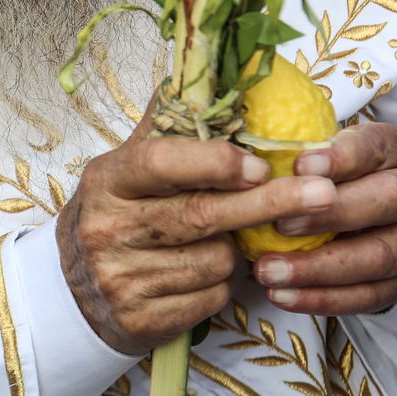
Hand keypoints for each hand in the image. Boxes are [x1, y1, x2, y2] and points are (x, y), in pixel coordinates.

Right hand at [56, 135, 338, 353]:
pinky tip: (201, 272)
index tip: (261, 164)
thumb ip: (170, 126)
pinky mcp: (139, 321)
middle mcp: (107, 228)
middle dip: (269, 203)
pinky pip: (211, 298)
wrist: (73, 292)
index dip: (216, 161)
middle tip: (323, 193)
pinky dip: (221, 285)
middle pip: (202, 214)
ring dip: (235, 250)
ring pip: (215, 260)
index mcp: (108, 178)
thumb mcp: (129, 166)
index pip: (162, 161)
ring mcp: (121, 278)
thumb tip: (215, 74)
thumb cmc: (119, 213)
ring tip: (217, 239)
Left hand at [249, 122, 396, 314]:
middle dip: (331, 214)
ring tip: (268, 271)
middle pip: (386, 201)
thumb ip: (305, 151)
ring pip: (378, 257)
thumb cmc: (343, 173)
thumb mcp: (333, 149)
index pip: (374, 148)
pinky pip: (368, 296)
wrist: (383, 211)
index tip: (299, 166)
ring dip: (319, 268)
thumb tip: (251, 156)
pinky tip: (284, 295)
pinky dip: (323, 299)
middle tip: (280, 224)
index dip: (340, 158)